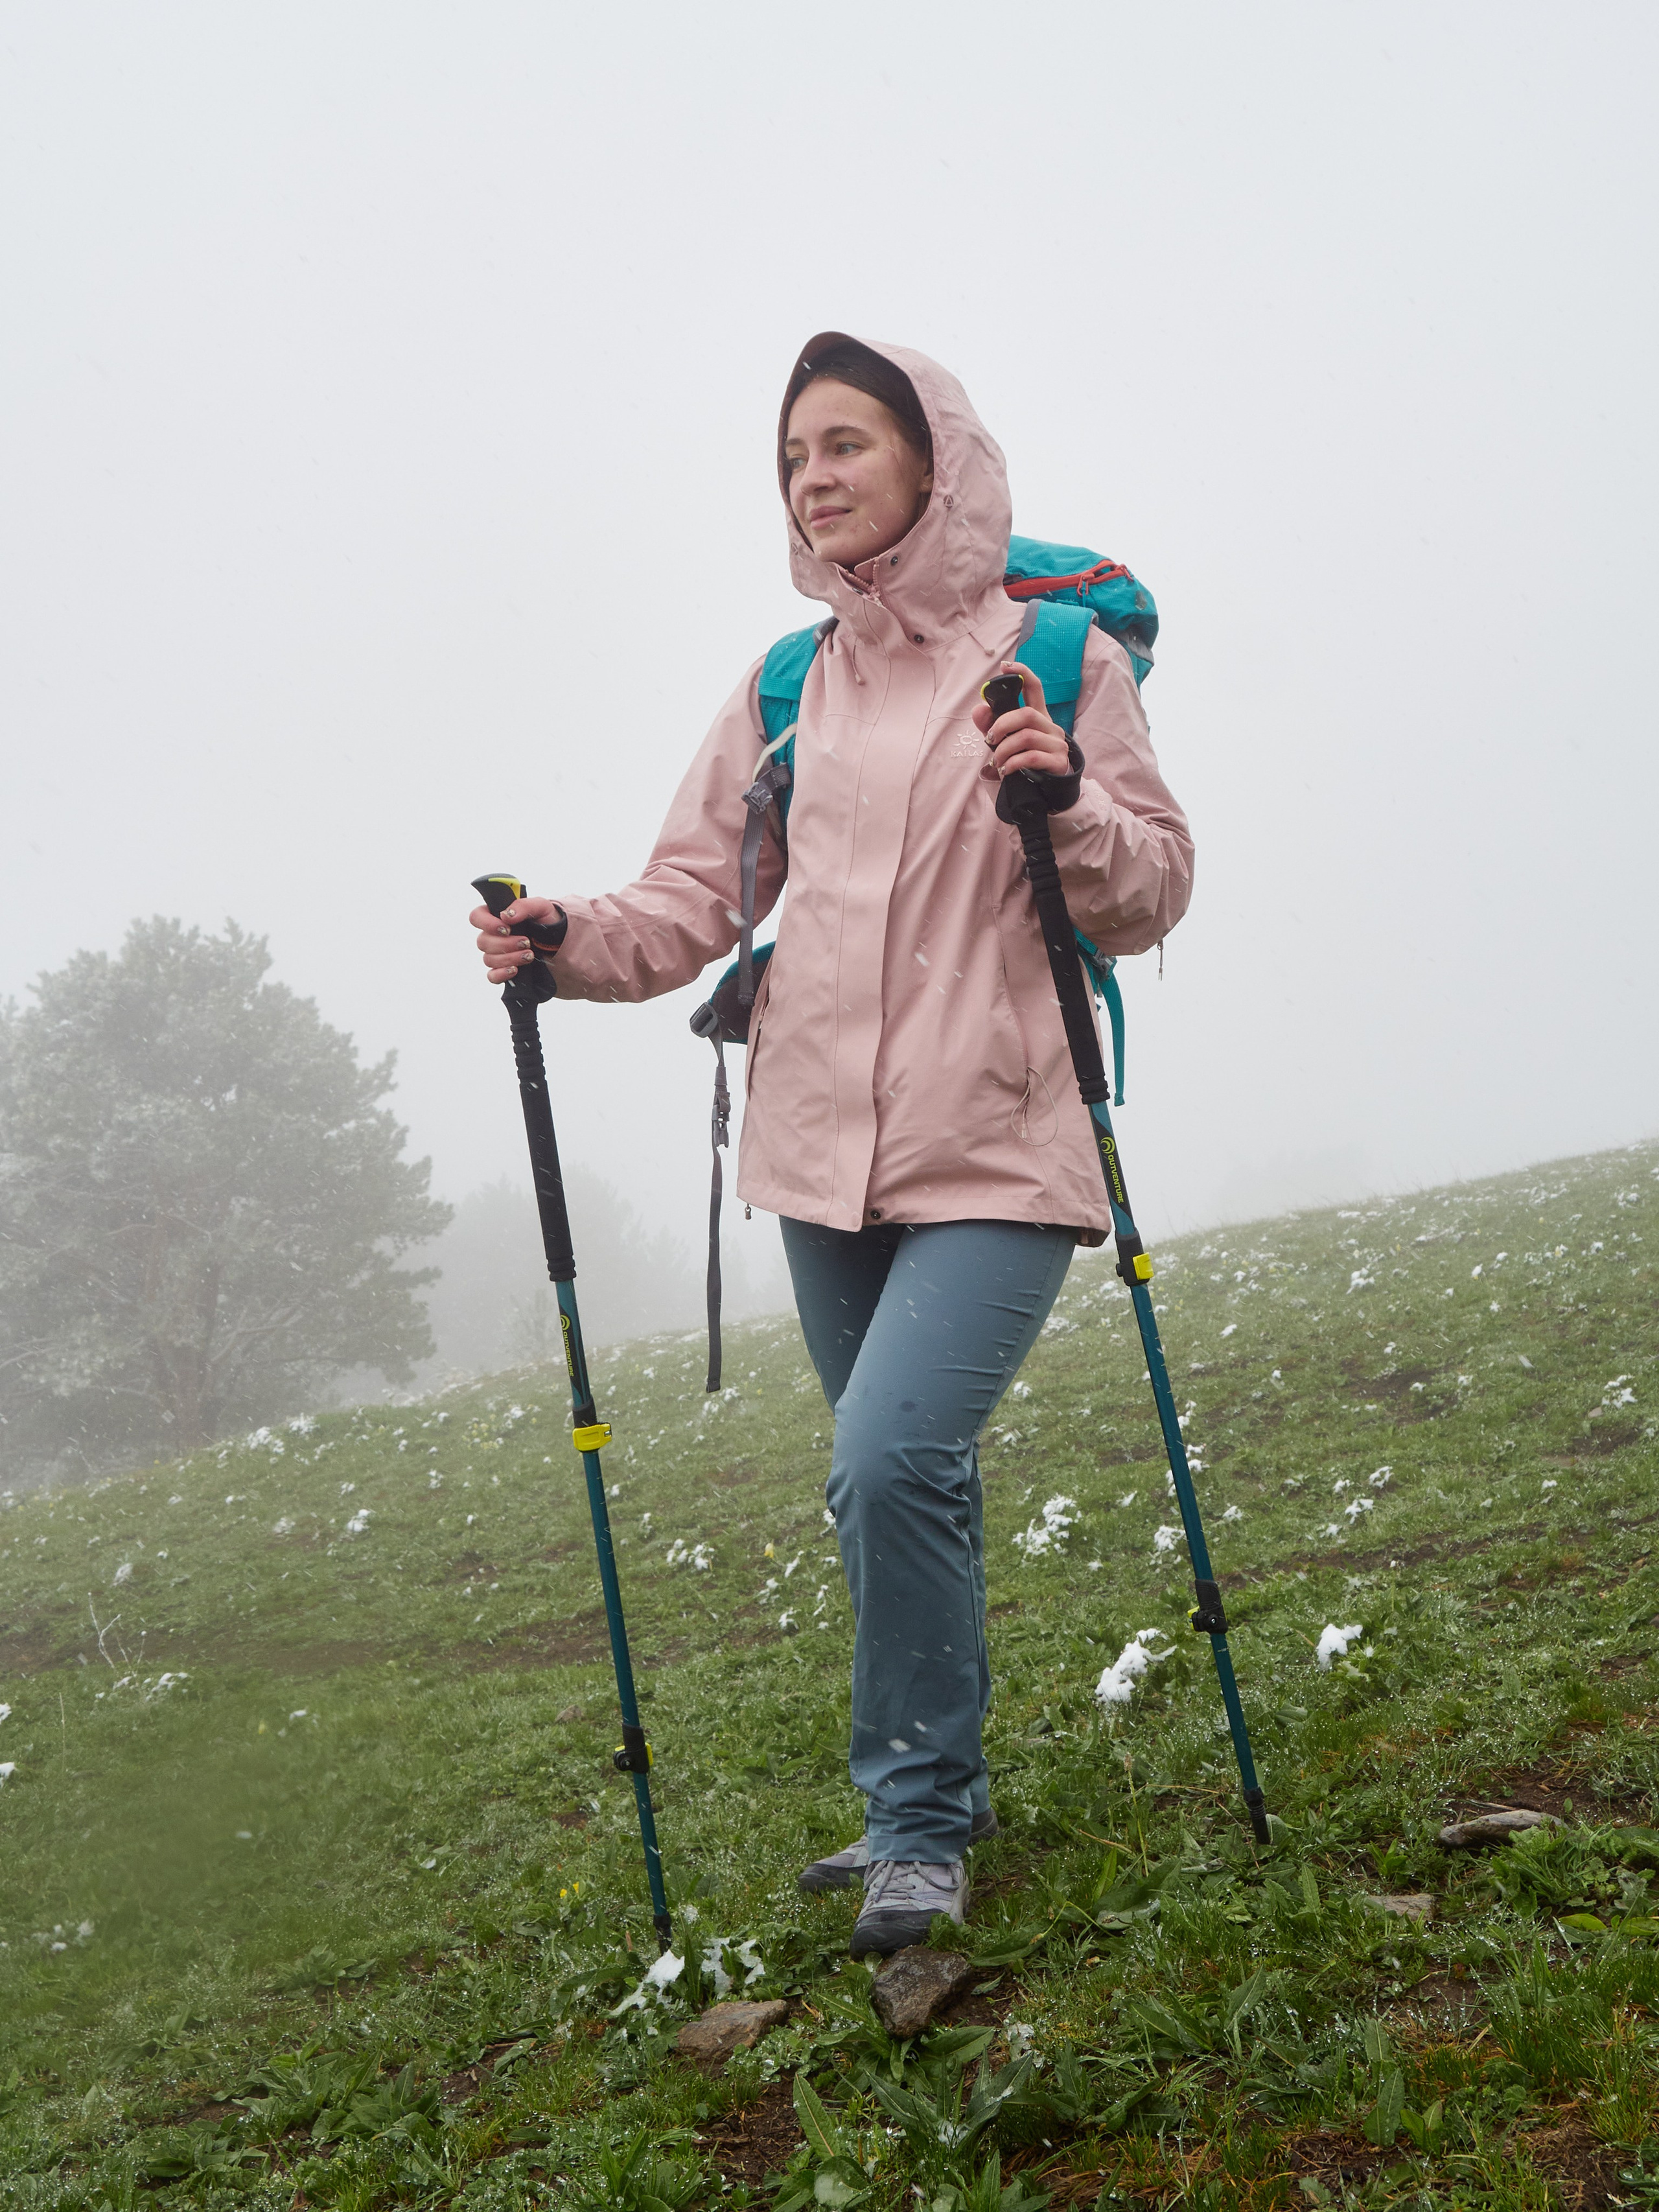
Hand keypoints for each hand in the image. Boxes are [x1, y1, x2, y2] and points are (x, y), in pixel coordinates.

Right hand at [470, 896, 562, 984]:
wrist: (558, 940)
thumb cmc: (546, 920)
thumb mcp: (540, 907)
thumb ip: (523, 906)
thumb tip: (506, 915)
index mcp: (495, 916)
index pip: (476, 917)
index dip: (487, 924)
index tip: (506, 928)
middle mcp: (492, 935)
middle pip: (482, 941)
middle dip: (506, 944)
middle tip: (526, 942)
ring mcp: (496, 954)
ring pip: (489, 959)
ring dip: (510, 958)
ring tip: (529, 955)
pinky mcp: (502, 969)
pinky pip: (492, 976)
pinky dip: (502, 974)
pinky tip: (515, 970)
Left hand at [971, 660, 1071, 781]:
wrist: (1048, 789)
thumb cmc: (1027, 762)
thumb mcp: (1007, 742)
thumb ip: (992, 726)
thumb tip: (978, 709)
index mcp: (1039, 717)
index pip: (1035, 688)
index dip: (1023, 673)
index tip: (1005, 666)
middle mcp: (1051, 727)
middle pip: (1026, 714)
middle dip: (1002, 725)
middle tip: (989, 739)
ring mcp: (1057, 744)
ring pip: (1026, 737)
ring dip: (1004, 750)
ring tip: (996, 761)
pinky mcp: (1058, 762)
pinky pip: (1031, 757)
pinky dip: (1012, 764)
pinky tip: (1005, 770)